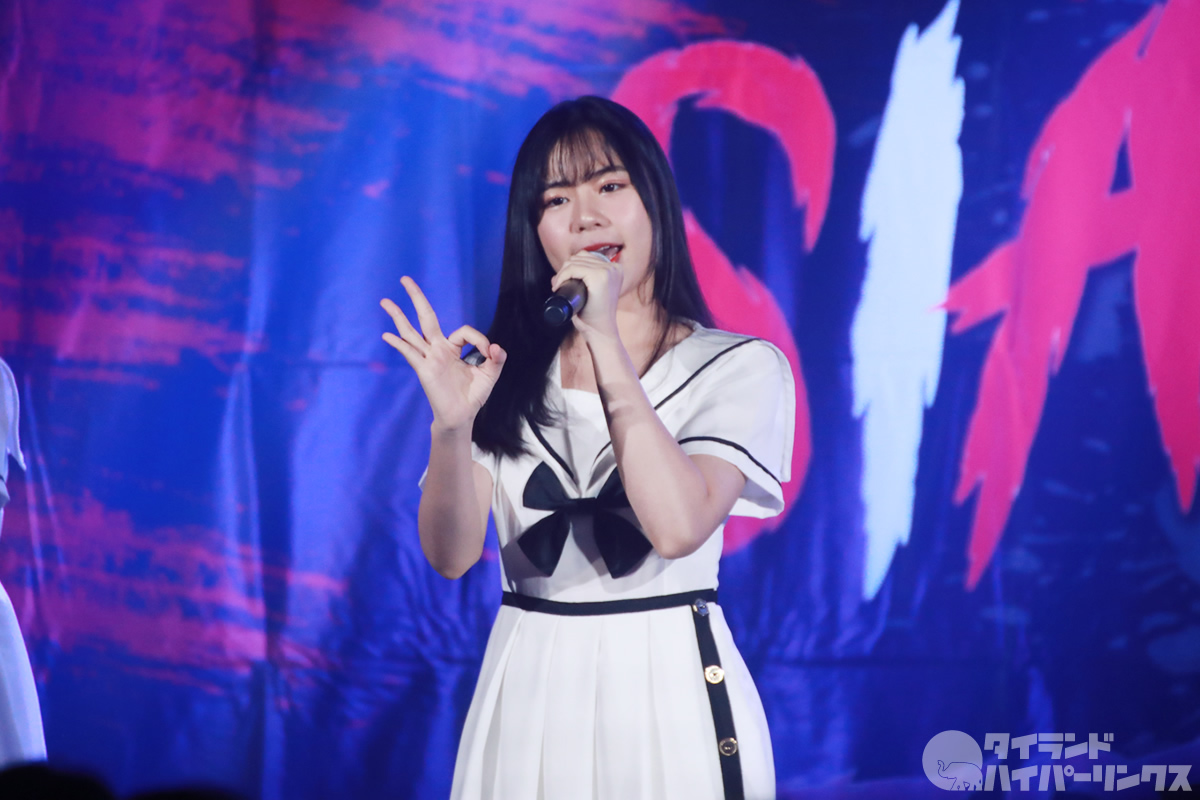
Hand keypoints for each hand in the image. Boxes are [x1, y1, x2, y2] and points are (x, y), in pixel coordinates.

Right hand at [381, 276, 505, 430]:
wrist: (462, 416)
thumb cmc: (473, 395)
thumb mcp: (490, 375)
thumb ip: (495, 360)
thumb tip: (496, 347)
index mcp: (453, 348)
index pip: (463, 331)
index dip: (478, 339)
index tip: (489, 351)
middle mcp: (438, 349)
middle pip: (425, 318)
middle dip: (416, 298)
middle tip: (405, 279)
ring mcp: (429, 358)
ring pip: (411, 332)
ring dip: (398, 316)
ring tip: (385, 301)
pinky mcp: (424, 370)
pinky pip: (410, 354)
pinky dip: (399, 344)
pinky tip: (387, 335)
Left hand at [549, 251, 622, 336]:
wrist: (600, 331)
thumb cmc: (594, 315)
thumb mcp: (592, 293)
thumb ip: (582, 281)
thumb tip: (558, 274)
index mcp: (616, 269)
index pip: (586, 256)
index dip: (571, 266)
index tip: (562, 282)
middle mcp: (614, 267)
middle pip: (579, 257)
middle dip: (564, 269)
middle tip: (558, 286)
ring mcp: (608, 272)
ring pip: (574, 262)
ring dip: (562, 273)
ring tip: (558, 286)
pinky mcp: (599, 277)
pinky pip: (574, 268)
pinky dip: (563, 275)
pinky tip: (558, 285)